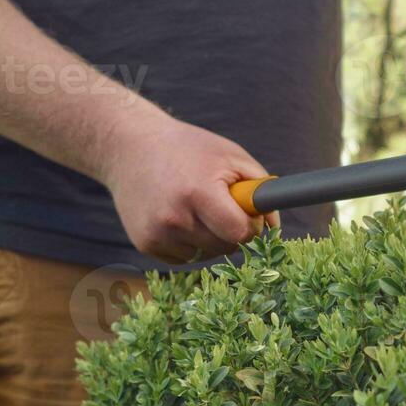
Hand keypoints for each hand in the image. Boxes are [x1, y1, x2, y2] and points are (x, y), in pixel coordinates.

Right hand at [101, 118, 278, 263]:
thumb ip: (260, 190)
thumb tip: (275, 227)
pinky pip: (184, 258)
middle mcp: (174, 218)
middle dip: (232, 232)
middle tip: (221, 207)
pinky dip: (189, 243)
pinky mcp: (145, 244)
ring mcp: (157, 233)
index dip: (250, 227)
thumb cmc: (189, 149)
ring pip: (205, 255)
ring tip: (197, 208)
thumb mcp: (230, 157)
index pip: (239, 233)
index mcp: (198, 193)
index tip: (247, 215)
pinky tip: (179, 217)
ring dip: (210, 238)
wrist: (130, 147)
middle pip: (224, 247)